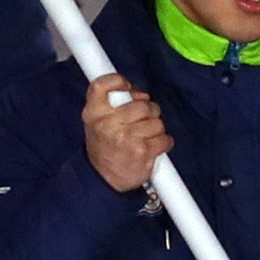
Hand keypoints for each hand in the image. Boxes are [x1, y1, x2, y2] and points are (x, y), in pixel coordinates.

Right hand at [82, 74, 171, 193]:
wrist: (102, 179)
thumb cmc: (104, 146)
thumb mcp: (97, 121)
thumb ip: (113, 103)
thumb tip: (140, 94)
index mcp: (94, 114)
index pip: (101, 86)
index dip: (117, 81)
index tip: (126, 86)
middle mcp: (108, 124)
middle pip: (142, 104)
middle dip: (148, 111)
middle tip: (142, 121)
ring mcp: (126, 138)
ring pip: (156, 122)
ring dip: (155, 129)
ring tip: (144, 137)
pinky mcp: (142, 153)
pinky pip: (165, 139)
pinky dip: (163, 143)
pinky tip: (152, 147)